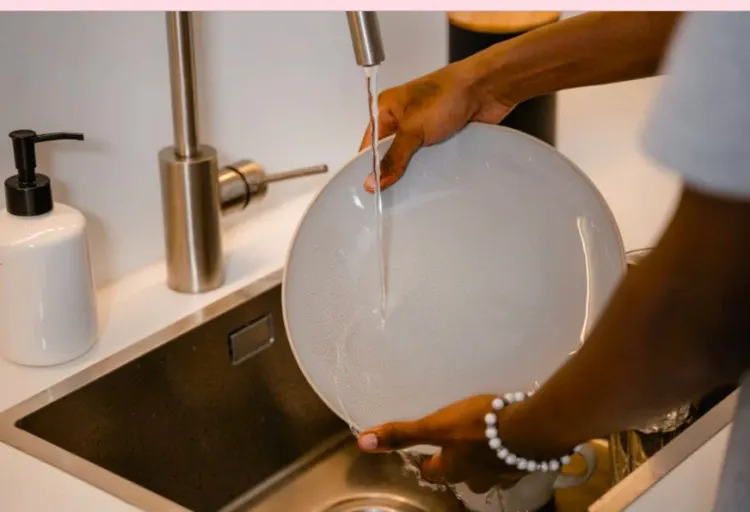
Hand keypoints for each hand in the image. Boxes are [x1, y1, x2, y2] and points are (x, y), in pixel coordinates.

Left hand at [356, 394, 526, 492]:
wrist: (533, 427)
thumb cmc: (479, 425)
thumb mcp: (436, 425)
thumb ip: (402, 434)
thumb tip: (363, 442)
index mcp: (452, 470)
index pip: (431, 473)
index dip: (426, 462)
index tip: (425, 451)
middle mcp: (475, 478)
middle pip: (460, 475)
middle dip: (455, 463)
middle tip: (455, 443)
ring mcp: (502, 474)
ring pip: (485, 472)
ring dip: (482, 460)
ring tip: (482, 441)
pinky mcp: (524, 464)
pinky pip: (509, 462)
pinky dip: (506, 454)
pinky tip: (509, 440)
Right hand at [359, 58, 514, 192]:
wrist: (486, 89)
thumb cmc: (447, 96)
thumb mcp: (412, 129)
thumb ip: (393, 158)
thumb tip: (372, 181)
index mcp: (386, 108)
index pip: (370, 144)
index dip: (369, 167)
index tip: (371, 190)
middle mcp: (402, 118)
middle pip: (390, 153)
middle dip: (392, 172)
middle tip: (391, 195)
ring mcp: (423, 128)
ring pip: (411, 158)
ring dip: (413, 171)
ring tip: (411, 191)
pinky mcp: (441, 136)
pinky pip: (429, 158)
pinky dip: (430, 168)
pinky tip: (430, 182)